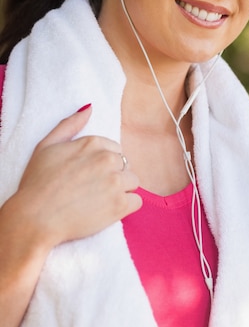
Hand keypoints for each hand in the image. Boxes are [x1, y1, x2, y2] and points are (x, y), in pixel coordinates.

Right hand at [3, 105, 140, 251]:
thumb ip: (70, 125)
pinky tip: (108, 210)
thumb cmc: (37, 184)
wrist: (34, 218)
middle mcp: (107, 159)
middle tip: (94, 189)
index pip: (115, 149)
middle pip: (125, 165)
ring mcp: (115, 182)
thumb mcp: (46, 146)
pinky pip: (137, 201)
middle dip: (114, 175)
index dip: (103, 163)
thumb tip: (89, 108)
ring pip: (133, 181)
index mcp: (92, 143)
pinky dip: (126, 206)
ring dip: (122, 190)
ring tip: (101, 200)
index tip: (90, 175)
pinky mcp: (120, 205)